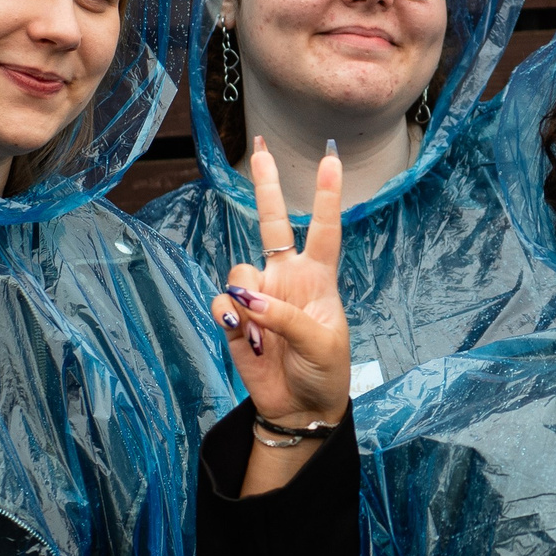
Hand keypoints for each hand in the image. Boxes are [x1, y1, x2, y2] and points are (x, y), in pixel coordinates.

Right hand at [215, 137, 351, 492]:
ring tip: (263, 334)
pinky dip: (230, 315)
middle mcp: (287, 278)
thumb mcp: (322, 343)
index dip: (327, 195)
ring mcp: (260, 296)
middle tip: (261, 148)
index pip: (324, 229)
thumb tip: (247, 298)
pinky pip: (224, 301)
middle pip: (271, 223)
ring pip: (240, 270)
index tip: (331, 159)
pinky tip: (244, 336)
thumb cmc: (325, 371)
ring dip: (249, 300)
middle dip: (266, 186)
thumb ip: (287, 316)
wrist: (301, 407)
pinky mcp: (236, 318)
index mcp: (319, 278)